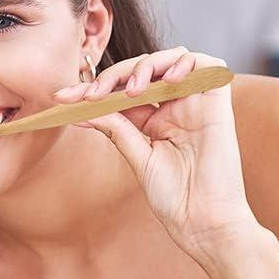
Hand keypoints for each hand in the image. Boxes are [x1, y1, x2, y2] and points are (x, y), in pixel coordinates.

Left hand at [55, 47, 257, 267]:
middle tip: (92, 94)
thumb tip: (82, 108)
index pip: (121, 91)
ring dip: (145, 66)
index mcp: (154, 119)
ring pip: (170, 59)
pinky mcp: (217, 101)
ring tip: (131, 90)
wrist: (203, 219)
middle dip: (112, 76)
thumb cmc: (173, 195)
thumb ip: (115, 126)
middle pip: (142, 70)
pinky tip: (165, 81)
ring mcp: (196, 101)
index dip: (92, 90)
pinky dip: (182, 63)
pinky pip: (205, 62)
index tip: (62, 98)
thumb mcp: (136, 155)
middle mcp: (174, 106)